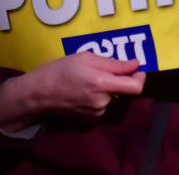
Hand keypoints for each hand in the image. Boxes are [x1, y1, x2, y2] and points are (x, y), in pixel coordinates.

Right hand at [0, 53, 145, 132]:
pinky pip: (102, 105)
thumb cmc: (60, 70)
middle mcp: (102, 101)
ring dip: (105, 88)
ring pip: (111, 97)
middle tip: (99, 70)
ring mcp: (96, 112)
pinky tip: (82, 91)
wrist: (38, 94)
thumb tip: (135, 64)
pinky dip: (98, 97)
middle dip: (116, 79)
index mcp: (102, 84)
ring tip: (86, 80)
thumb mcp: (86, 58)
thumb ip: (114, 63)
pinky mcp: (90, 119)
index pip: (135, 87)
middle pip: (122, 90)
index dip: (140, 77)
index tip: (136, 69)